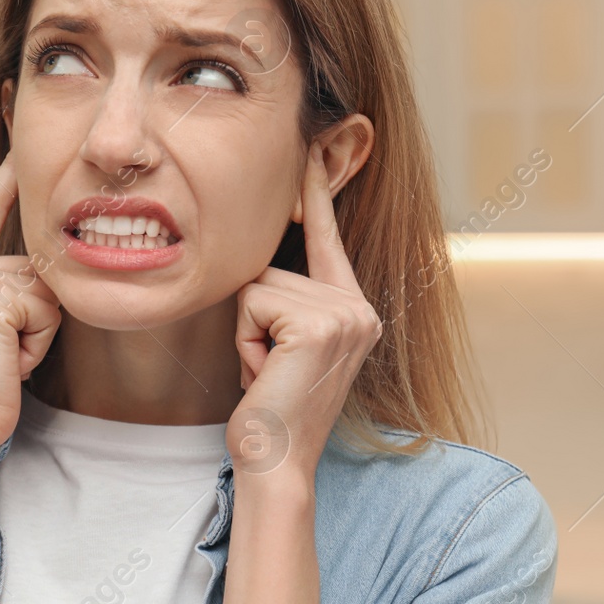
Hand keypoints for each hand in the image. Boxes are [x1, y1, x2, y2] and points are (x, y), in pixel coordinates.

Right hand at [0, 153, 62, 459]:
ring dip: (37, 329)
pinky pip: (46, 308)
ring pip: (43, 286)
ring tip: (3, 357)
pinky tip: (8, 363)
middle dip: (34, 310)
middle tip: (1, 352)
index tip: (16, 114)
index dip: (8, 174)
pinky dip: (38, 342)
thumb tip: (43, 260)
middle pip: (32, 260)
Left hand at [228, 143, 381, 479]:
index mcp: (354, 309)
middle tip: (270, 368)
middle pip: (272, 266)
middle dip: (254, 318)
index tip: (315, 144)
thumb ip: (286, 302)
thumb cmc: (271, 409)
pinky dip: (245, 340)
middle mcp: (358, 306)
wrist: (277, 459)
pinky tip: (265, 374)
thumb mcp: (284, 345)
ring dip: (247, 332)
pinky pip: (252, 302)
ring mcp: (344, 314)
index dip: (315, 191)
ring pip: (258, 284)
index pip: (325, 237)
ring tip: (268, 372)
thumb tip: (260, 263)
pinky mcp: (318, 323)